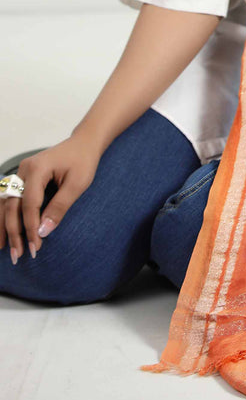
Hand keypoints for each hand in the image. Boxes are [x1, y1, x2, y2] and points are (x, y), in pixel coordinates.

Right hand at [0, 136, 101, 263]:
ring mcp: (20, 173)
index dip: (30, 227)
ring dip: (4, 226)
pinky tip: (4, 234)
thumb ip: (60, 206)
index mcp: (38, 168)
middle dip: (14, 232)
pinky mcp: (22, 179)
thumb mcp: (78, 184)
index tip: (35, 247)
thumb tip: (43, 231)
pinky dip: (5, 216)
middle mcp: (24, 170)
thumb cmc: (83, 161)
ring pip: (6, 203)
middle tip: (18, 255)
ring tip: (4, 249)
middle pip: (12, 205)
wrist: (83, 144)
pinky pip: (9, 199)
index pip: (30, 203)